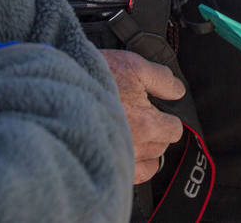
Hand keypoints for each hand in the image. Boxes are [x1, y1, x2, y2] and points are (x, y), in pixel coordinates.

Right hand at [100, 49, 184, 183]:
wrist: (62, 89)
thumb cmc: (96, 76)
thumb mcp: (133, 65)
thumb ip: (161, 79)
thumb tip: (178, 90)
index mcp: (148, 122)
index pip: (173, 129)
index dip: (166, 116)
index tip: (155, 110)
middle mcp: (138, 146)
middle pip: (161, 145)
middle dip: (155, 131)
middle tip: (139, 116)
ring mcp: (123, 159)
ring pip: (149, 161)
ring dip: (145, 147)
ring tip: (130, 131)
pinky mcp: (108, 165)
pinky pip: (134, 175)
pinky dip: (135, 164)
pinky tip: (127, 149)